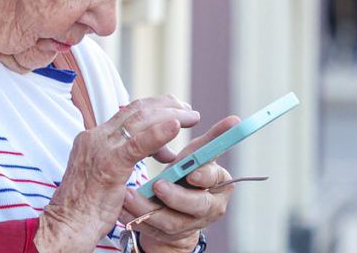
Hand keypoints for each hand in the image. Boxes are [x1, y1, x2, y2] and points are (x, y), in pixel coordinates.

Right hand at [35, 95, 199, 252]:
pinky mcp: (109, 165)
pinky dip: (159, 133)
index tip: (174, 108)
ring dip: (170, 115)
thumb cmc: (86, 208)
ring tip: (191, 117)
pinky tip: (177, 126)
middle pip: (136, 111)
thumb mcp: (102, 174)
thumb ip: (120, 158)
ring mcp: (101, 149)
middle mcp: (95, 137)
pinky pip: (138, 144)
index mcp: (93, 138)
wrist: (66, 226)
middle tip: (187, 109)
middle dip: (165, 106)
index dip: (154, 107)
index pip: (127, 113)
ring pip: (140, 121)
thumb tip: (148, 149)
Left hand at [120, 116, 240, 252]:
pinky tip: (121, 209)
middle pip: (197, 206)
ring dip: (148, 209)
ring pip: (171, 222)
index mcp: (220, 186)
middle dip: (177, 196)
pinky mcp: (168, 236)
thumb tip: (236, 119)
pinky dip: (136, 219)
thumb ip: (213, 139)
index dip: (204, 176)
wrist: (177, 207)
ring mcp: (188, 225)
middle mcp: (209, 209)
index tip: (191, 171)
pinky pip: (152, 230)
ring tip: (128, 196)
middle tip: (158, 185)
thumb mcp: (198, 157)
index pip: (214, 180)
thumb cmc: (188, 174)